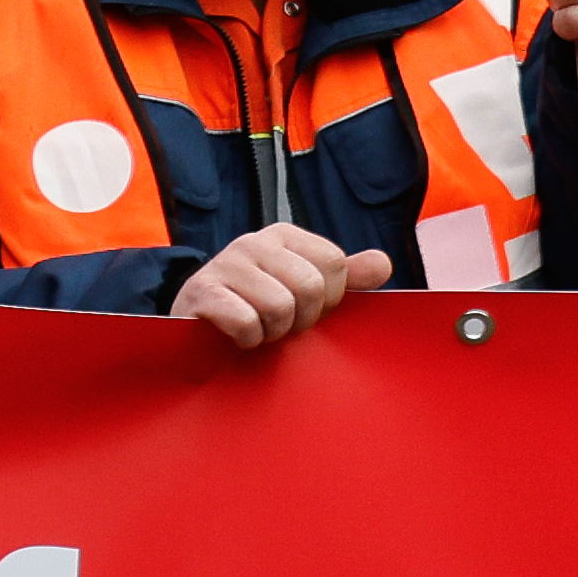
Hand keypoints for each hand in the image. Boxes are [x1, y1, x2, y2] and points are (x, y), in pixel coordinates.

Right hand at [171, 224, 384, 350]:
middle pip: (311, 286)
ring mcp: (224, 264)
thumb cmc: (255, 308)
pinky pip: (245, 322)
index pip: (334, 263)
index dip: (329, 299)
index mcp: (283, 236)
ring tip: (259, 331)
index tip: (306, 311)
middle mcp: (253, 242)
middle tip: (281, 326)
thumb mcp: (302, 289)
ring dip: (273, 334)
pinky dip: (247, 340)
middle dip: (301, 320)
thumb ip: (344, 277)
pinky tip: (237, 337)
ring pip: (280, 307)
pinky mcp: (201, 293)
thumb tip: (384, 264)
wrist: (194, 327)